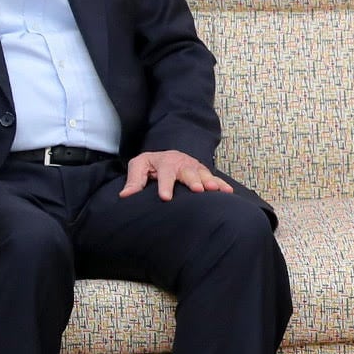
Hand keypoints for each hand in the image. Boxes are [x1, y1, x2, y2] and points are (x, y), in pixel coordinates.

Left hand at [119, 149, 234, 200]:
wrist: (167, 156)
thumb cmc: (151, 164)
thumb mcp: (139, 166)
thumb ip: (134, 180)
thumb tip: (125, 195)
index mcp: (165, 162)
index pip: (165, 174)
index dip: (166, 185)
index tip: (165, 197)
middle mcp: (182, 163)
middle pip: (188, 172)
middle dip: (194, 180)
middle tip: (199, 190)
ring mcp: (194, 166)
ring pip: (203, 174)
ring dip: (210, 181)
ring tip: (215, 190)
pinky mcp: (203, 172)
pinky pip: (213, 177)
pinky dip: (221, 184)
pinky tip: (228, 191)